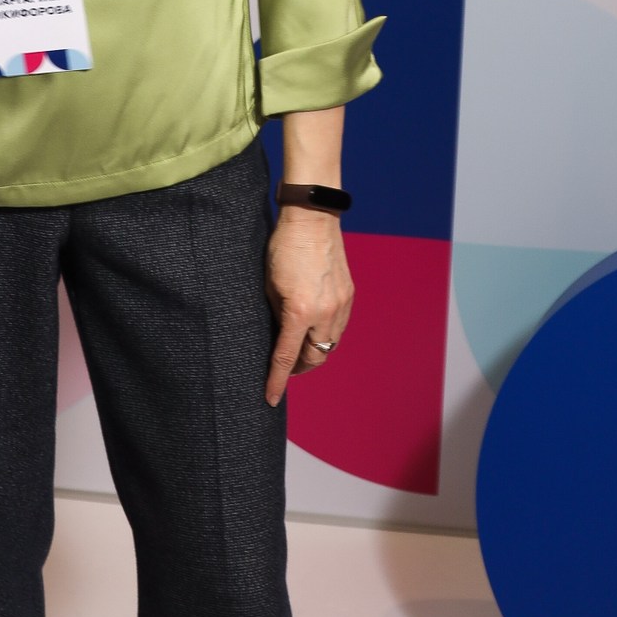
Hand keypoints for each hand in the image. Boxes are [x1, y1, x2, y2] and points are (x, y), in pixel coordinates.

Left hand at [263, 207, 353, 407]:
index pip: (286, 358)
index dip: (277, 381)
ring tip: (298, 350)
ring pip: (330, 345)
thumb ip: (275, 315)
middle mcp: (325, 313)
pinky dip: (326, 335)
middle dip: (299, 368)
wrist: (312, 219)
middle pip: (315, 358)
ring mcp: (341, 305)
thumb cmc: (283, 248)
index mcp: (299, 313)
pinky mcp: (349, 295)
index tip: (270, 398)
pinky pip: (339, 327)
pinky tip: (314, 330)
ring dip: (314, 353)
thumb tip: (277, 336)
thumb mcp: (268, 286)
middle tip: (285, 369)